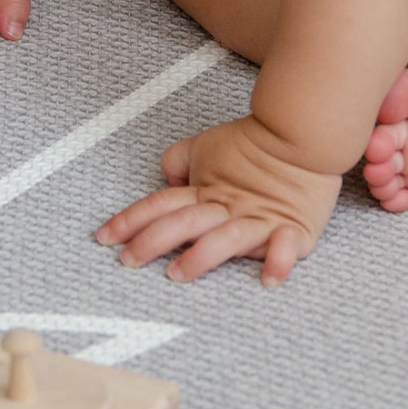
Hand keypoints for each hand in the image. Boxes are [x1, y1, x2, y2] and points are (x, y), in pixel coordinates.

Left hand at [95, 117, 341, 286]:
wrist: (304, 129)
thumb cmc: (256, 140)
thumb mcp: (206, 145)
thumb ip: (181, 162)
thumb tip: (169, 181)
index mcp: (205, 190)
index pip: (160, 205)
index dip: (129, 220)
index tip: (103, 238)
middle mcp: (228, 207)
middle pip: (183, 223)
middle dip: (151, 242)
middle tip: (128, 261)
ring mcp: (259, 220)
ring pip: (224, 238)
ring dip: (200, 257)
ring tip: (178, 275)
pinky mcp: (293, 228)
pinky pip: (286, 246)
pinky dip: (279, 261)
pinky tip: (269, 280)